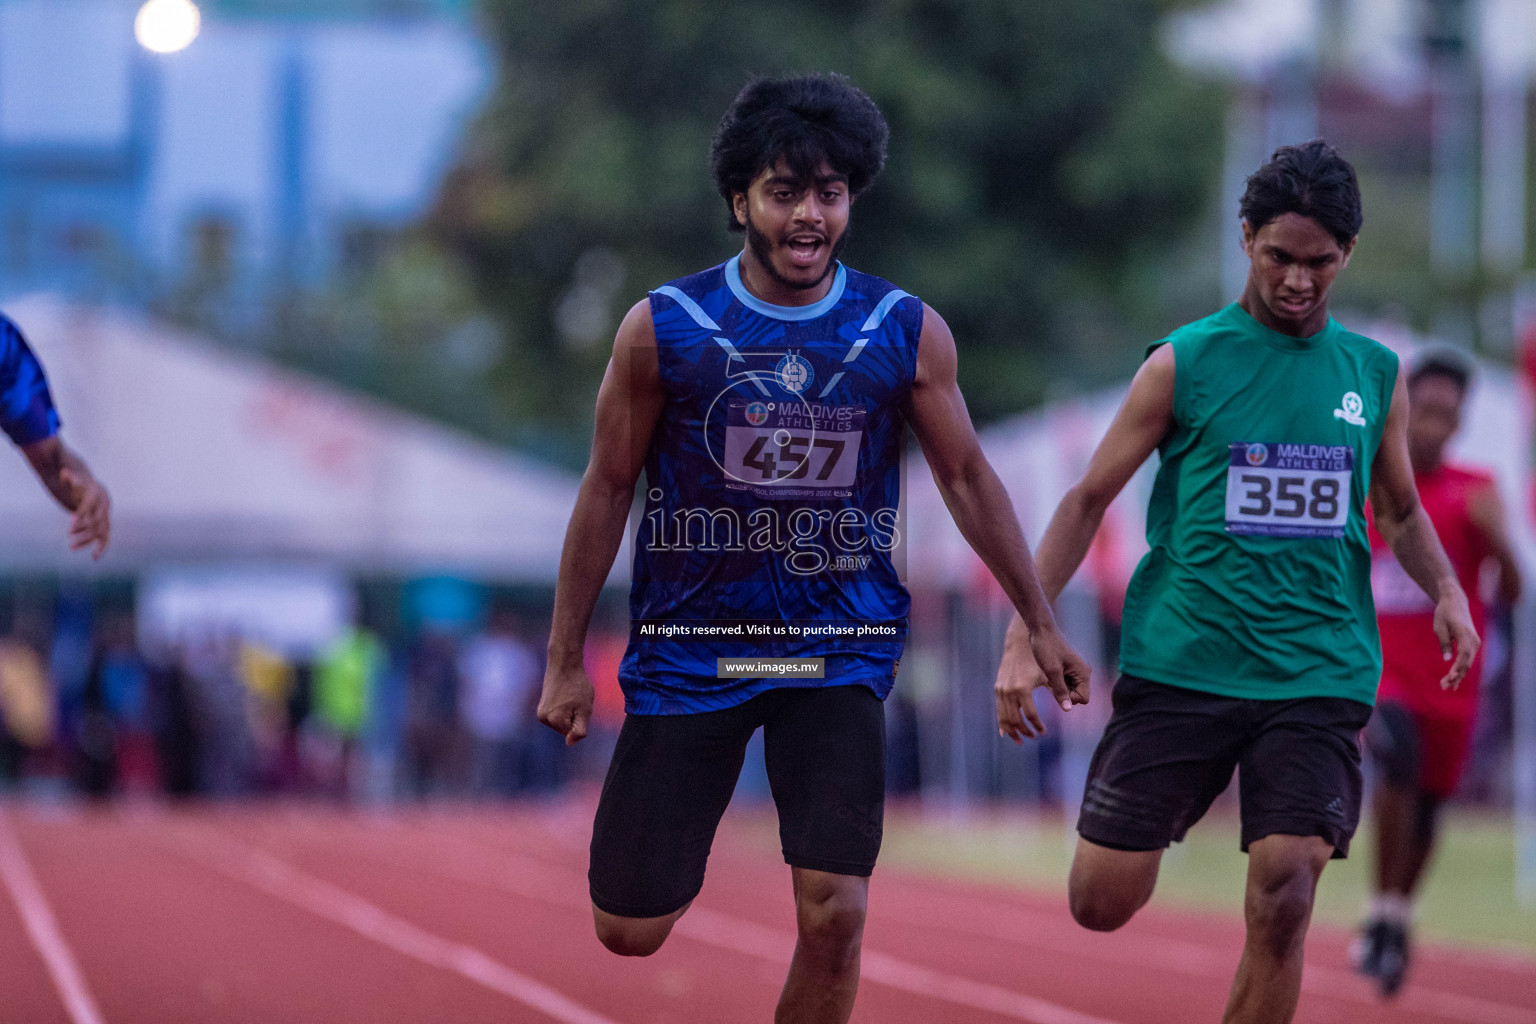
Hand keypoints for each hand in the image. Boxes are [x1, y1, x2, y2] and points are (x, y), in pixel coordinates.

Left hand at [62, 468, 109, 558]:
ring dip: (87, 540)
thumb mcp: (70, 481)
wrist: (86, 488)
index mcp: (97, 494)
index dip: (81, 516)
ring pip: (100, 530)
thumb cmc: (75, 483)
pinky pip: (105, 537)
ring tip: (71, 547)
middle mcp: (104, 506)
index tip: (71, 527)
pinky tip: (95, 558)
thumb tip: (65, 473)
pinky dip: (101, 547)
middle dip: (83, 528)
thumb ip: (68, 478)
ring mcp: (105, 516)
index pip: (91, 507)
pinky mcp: (103, 524)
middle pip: (97, 520)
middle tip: (69, 533)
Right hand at [537, 660, 594, 745]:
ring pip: (561, 723)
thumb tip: (570, 744)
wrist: (564, 665)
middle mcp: (543, 719)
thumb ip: (579, 730)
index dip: (580, 720)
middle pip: (565, 729)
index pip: (572, 734)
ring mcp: (541, 713)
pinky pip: (557, 716)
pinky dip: (563, 709)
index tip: (578, 705)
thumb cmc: (577, 685)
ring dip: (569, 713)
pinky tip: (564, 696)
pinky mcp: (541, 707)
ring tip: (570, 697)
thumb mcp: (585, 709)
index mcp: (554, 720)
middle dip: (573, 718)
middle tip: (575, 700)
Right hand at [994, 622, 1090, 742]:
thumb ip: (1059, 692)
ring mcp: (1001, 689)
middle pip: (1014, 720)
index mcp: (1022, 688)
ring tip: (1021, 739)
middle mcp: (1008, 690)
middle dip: (1024, 732)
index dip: (1038, 726)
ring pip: (1003, 717)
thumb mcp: (1051, 673)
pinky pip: (998, 709)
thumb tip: (1068, 709)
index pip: (1030, 715)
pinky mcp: (998, 687)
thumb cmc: (1040, 655)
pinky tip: (1005, 733)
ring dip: (1012, 731)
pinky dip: (1002, 722)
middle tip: (1034, 737)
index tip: (1044, 732)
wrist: (1020, 640)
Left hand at [1432, 587, 1479, 689]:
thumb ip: (1444, 643)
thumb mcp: (1439, 626)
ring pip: (1467, 663)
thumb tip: (1447, 659)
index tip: (1450, 678)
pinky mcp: (1472, 644)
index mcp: (1465, 635)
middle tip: (1443, 687)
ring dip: (1458, 675)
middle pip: (1466, 663)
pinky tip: (1454, 679)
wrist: (1455, 602)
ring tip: (1446, 687)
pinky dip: (1460, 669)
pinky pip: (1467, 659)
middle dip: (1456, 676)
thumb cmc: (1444, 613)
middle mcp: (1474, 640)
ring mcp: (1475, 643)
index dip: (1457, 668)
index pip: (1464, 656)